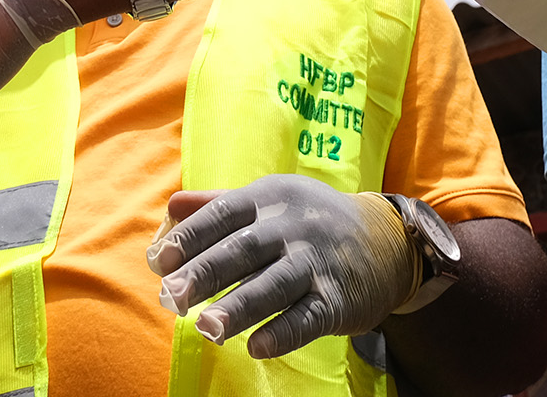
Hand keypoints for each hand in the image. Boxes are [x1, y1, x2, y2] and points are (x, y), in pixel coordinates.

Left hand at [147, 175, 417, 358]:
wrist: (388, 241)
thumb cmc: (312, 222)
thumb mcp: (271, 200)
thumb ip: (219, 205)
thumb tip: (170, 207)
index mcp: (269, 199)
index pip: (223, 214)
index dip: (190, 236)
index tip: (158, 261)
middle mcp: (293, 226)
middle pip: (243, 249)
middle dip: (205, 273)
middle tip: (170, 297)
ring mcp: (317, 262)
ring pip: (273, 284)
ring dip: (239, 307)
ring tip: (206, 327)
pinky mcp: (338, 298)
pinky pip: (308, 316)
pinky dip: (283, 332)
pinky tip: (256, 347)